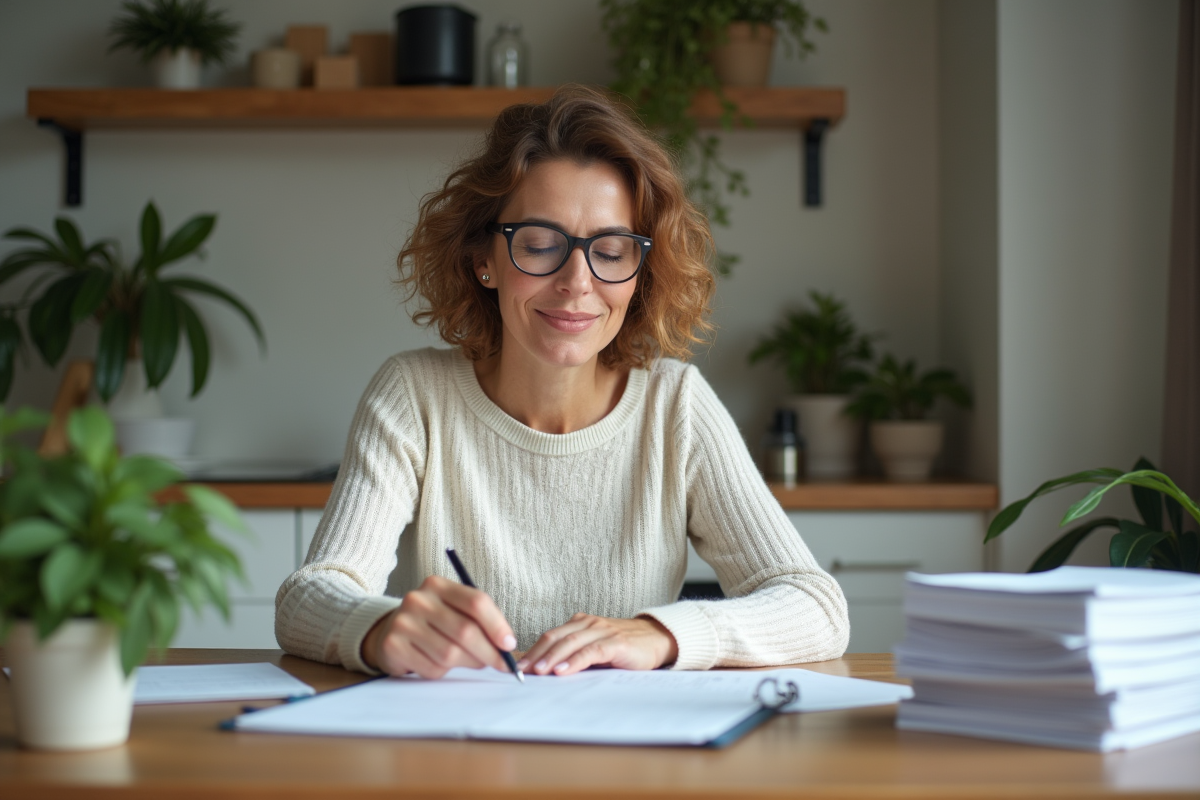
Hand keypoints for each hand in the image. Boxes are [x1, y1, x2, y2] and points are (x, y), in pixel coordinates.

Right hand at [361, 575, 516, 678]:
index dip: (497, 625)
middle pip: (465, 630)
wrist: (390, 631)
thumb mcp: (454, 610)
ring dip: (469, 663)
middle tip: (502, 665)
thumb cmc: (434, 622)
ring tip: (472, 662)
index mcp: (437, 585)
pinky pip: (432, 667)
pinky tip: (442, 664)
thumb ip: (479, 621)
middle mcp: (418, 600)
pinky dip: (444, 671)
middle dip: (489, 652)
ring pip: (450, 653)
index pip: (476, 602)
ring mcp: (403, 623)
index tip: (509, 644)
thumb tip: (507, 647)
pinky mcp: (393, 646)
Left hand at [517, 614, 678, 676]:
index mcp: (579, 624)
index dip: (532, 651)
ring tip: (538, 672)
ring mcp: (601, 631)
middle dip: (536, 656)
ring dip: (551, 658)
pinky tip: (563, 671)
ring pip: (570, 643)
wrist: (656, 640)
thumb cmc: (622, 649)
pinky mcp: (615, 643)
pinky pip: (591, 651)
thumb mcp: (593, 651)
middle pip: (555, 638)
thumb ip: (573, 656)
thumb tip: (544, 673)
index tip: (516, 667)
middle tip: (521, 671)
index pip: (550, 637)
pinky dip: (575, 661)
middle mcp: (588, 624)